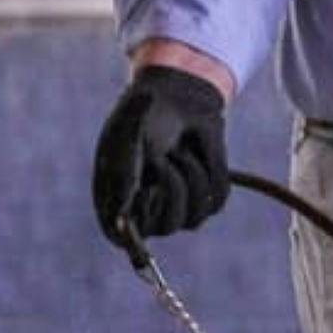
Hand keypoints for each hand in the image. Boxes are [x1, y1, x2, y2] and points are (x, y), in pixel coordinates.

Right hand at [91, 69, 230, 258]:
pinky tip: (196, 152)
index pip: (123, 237)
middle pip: (166, 227)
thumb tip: (122, 217)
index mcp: (115, 203)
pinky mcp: (205, 199)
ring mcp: (177, 209)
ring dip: (191, 174)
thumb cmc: (143, 116)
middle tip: (165, 159)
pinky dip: (211, 169)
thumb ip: (122, 176)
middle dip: (172, 188)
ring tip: (179, 149)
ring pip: (196, 217)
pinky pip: (217, 199)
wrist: (177, 95)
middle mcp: (146, 214)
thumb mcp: (126, 138)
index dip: (139, 221)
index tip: (148, 190)